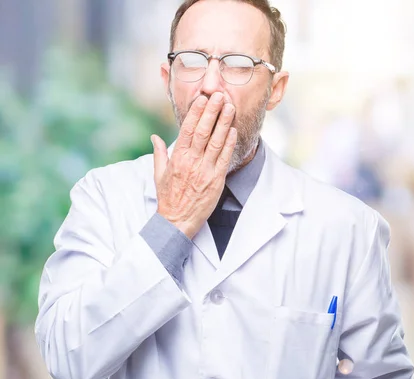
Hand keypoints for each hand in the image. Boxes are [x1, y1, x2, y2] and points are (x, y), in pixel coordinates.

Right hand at [151, 92, 236, 238]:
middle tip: (220, 95)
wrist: (177, 221)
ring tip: (230, 107)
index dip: (195, 112)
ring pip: (215, 142)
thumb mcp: (159, 174)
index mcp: (177, 158)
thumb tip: (155, 137)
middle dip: (212, 112)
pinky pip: (224, 158)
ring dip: (223, 123)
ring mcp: (204, 170)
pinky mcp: (216, 180)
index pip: (187, 129)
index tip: (202, 99)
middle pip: (203, 131)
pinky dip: (229, 144)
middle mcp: (191, 161)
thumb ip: (159, 153)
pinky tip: (233, 130)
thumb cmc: (168, 198)